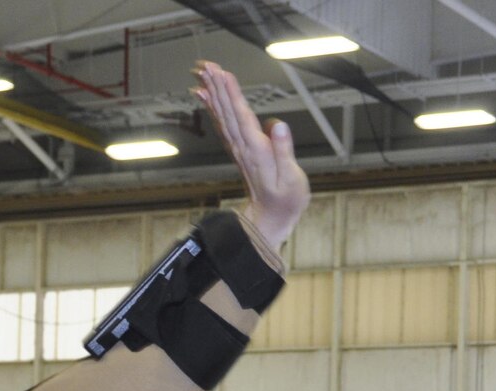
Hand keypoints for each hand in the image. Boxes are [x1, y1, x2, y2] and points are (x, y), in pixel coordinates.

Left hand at [194, 61, 309, 251]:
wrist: (270, 219)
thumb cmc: (286, 200)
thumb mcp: (292, 178)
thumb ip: (284, 151)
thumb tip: (278, 126)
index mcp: (257, 151)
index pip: (242, 117)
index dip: (232, 94)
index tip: (224, 74)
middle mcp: (244, 147)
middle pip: (227, 112)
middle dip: (217, 87)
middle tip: (206, 65)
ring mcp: (239, 149)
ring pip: (222, 117)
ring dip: (213, 94)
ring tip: (203, 75)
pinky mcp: (239, 151)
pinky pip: (223, 125)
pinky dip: (214, 109)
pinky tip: (207, 97)